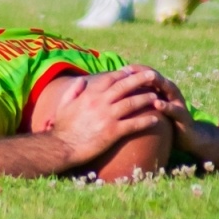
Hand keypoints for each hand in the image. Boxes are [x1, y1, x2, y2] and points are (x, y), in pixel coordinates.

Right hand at [48, 70, 165, 164]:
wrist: (63, 147)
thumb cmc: (62, 127)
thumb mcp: (64, 105)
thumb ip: (73, 91)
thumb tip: (82, 81)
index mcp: (90, 95)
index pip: (111, 79)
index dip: (124, 74)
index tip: (133, 71)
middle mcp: (100, 102)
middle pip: (125, 87)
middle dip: (140, 79)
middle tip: (153, 75)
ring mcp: (107, 116)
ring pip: (132, 103)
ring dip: (146, 98)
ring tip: (156, 96)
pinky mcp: (113, 132)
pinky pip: (133, 124)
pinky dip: (145, 121)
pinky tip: (155, 119)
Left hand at [124, 65, 204, 154]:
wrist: (188, 137)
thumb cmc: (163, 123)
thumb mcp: (150, 110)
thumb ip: (138, 101)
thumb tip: (117, 98)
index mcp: (160, 89)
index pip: (145, 74)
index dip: (133, 70)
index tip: (118, 69)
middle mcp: (169, 92)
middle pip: (155, 77)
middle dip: (142, 72)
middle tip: (128, 70)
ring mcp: (178, 102)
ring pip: (167, 88)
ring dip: (157, 82)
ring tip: (146, 79)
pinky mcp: (183, 115)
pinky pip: (174, 109)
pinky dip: (166, 105)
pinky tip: (157, 104)